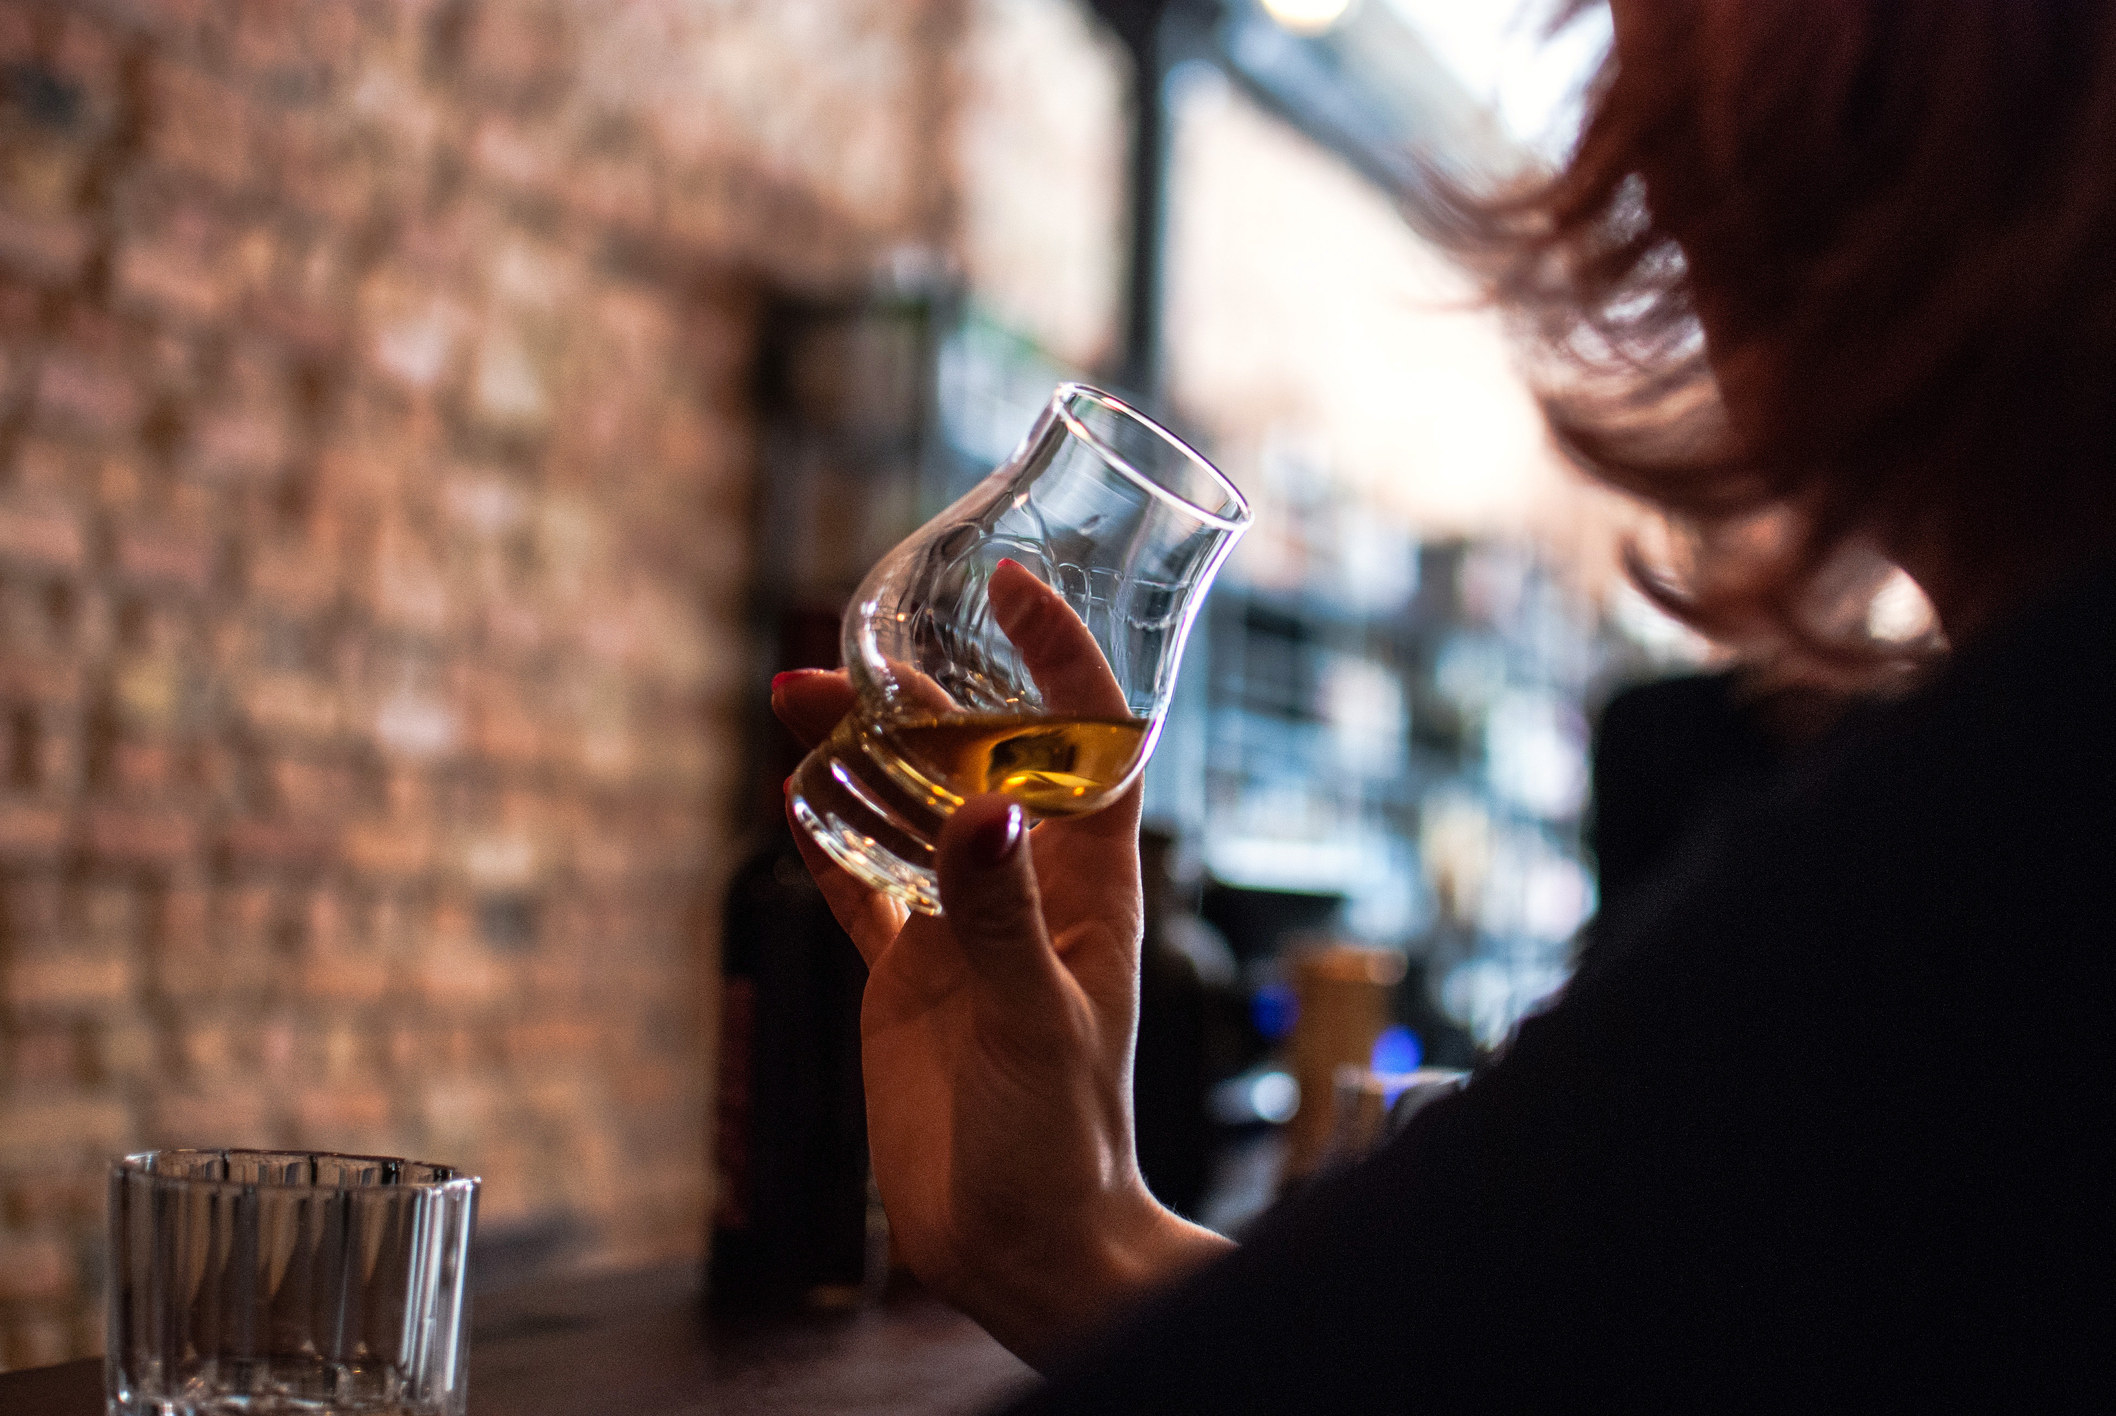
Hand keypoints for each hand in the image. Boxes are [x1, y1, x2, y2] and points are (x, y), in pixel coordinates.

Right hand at [771, 562, 1230, 1362]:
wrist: (1020, 1242)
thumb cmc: (1063, 1139)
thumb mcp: (1038, 1023)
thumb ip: (1003, 920)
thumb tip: (980, 811)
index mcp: (1094, 888)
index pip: (1089, 746)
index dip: (1061, 660)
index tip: (1015, 589)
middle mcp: (1028, 890)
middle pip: (977, 765)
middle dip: (921, 700)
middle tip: (848, 650)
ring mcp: (964, 928)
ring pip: (908, 814)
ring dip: (859, 756)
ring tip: (797, 697)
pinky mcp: (908, 975)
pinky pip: (862, 888)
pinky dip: (827, 840)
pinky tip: (791, 793)